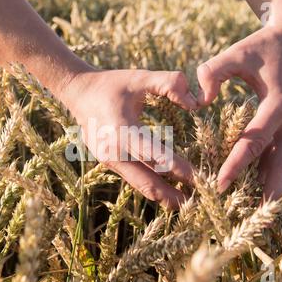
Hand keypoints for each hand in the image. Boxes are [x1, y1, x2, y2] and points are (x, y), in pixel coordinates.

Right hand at [60, 69, 196, 208]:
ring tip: (184, 202)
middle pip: (148, 182)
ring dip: (162, 195)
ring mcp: (108, 160)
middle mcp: (114, 151)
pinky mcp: (107, 162)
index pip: (157, 156)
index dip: (181, 170)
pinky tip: (165, 191)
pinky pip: (133, 178)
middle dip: (173, 195)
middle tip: (198, 203)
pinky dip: (150, 186)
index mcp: (122, 130)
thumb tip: (195, 102)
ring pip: (140, 184)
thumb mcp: (140, 77)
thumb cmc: (112, 84)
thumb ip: (169, 83)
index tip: (203, 179)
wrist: (78, 93)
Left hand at [197, 16, 281, 198]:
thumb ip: (212, 73)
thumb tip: (199, 102)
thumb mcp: (236, 53)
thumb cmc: (263, 45)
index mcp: (279, 103)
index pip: (255, 141)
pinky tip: (260, 185)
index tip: (218, 185)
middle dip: (267, 190)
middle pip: (280, 162)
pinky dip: (272, 169)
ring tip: (260, 210)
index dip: (236, 164)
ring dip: (273, 185)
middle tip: (252, 217)